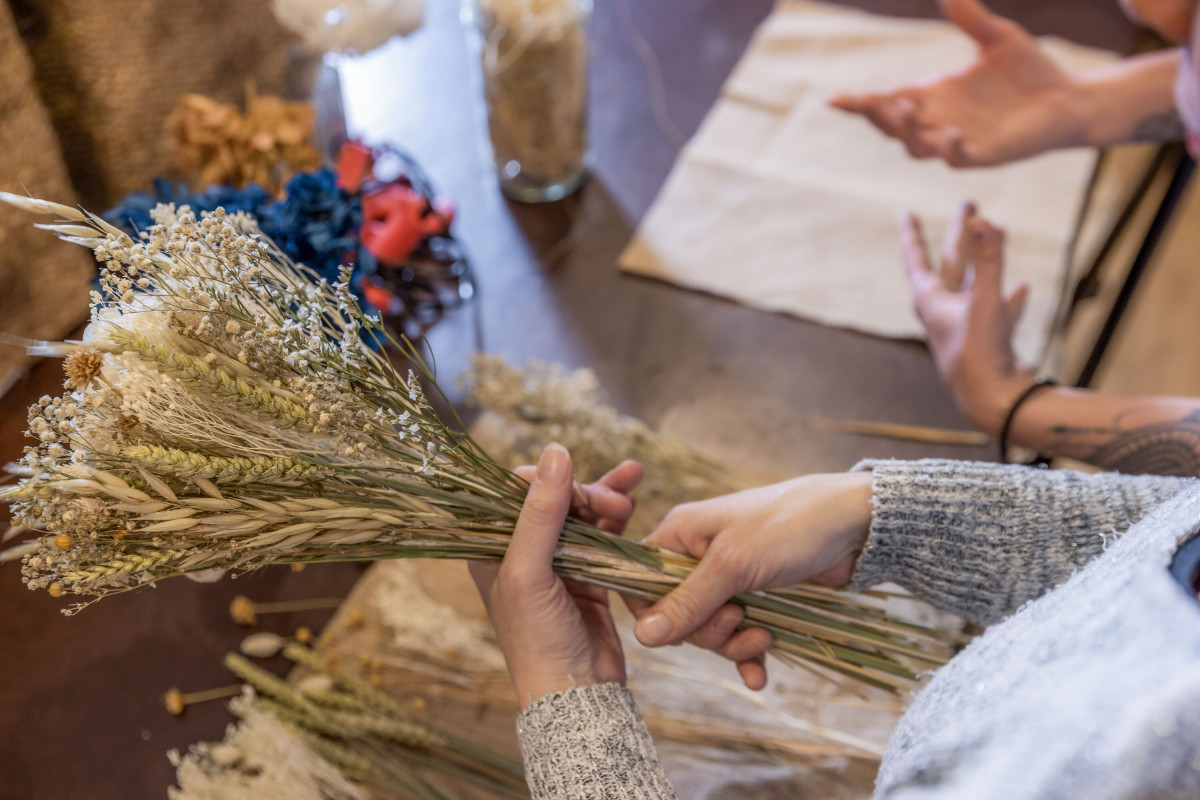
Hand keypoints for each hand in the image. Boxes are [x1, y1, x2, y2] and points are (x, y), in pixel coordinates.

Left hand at [469, 444, 642, 708]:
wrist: (576, 692)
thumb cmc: (538, 639)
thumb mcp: (530, 572)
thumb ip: (541, 513)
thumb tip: (556, 453)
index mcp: (493, 548)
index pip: (517, 491)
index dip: (551, 482)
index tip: (577, 492)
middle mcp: (522, 551)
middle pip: (555, 496)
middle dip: (587, 490)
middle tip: (614, 502)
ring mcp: (557, 562)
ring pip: (582, 511)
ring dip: (607, 495)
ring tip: (633, 487)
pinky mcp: (588, 574)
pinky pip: (603, 533)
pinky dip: (618, 515)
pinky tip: (634, 497)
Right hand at [626, 472, 872, 689]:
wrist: (854, 524)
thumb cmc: (787, 528)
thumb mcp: (733, 565)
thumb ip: (688, 602)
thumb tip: (641, 636)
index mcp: (680, 534)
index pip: (640, 579)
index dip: (652, 612)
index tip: (678, 628)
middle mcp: (698, 555)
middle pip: (678, 614)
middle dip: (707, 630)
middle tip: (738, 618)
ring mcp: (729, 577)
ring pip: (711, 629)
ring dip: (734, 644)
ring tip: (764, 639)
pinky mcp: (758, 596)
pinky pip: (739, 635)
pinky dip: (749, 655)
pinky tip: (760, 677)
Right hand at [829, 0, 1088, 166]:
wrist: (1068, 98)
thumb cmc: (1029, 70)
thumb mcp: (996, 37)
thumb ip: (970, 18)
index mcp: (933, 95)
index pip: (885, 101)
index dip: (858, 103)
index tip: (832, 99)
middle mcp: (937, 121)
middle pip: (891, 126)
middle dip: (876, 116)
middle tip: (868, 103)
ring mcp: (956, 141)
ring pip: (916, 147)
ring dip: (907, 131)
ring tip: (906, 109)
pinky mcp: (982, 155)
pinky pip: (957, 158)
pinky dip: (950, 148)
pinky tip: (953, 133)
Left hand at [900, 203, 1033, 436]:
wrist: (994, 403)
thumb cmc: (979, 355)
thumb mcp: (984, 301)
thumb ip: (988, 260)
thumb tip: (982, 219)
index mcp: (930, 302)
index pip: (916, 258)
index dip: (911, 233)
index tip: (904, 212)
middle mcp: (943, 313)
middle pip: (951, 264)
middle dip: (961, 234)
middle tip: (968, 203)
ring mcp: (965, 327)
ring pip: (975, 284)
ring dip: (984, 261)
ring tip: (994, 235)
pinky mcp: (987, 341)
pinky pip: (998, 310)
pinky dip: (1008, 297)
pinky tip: (1021, 287)